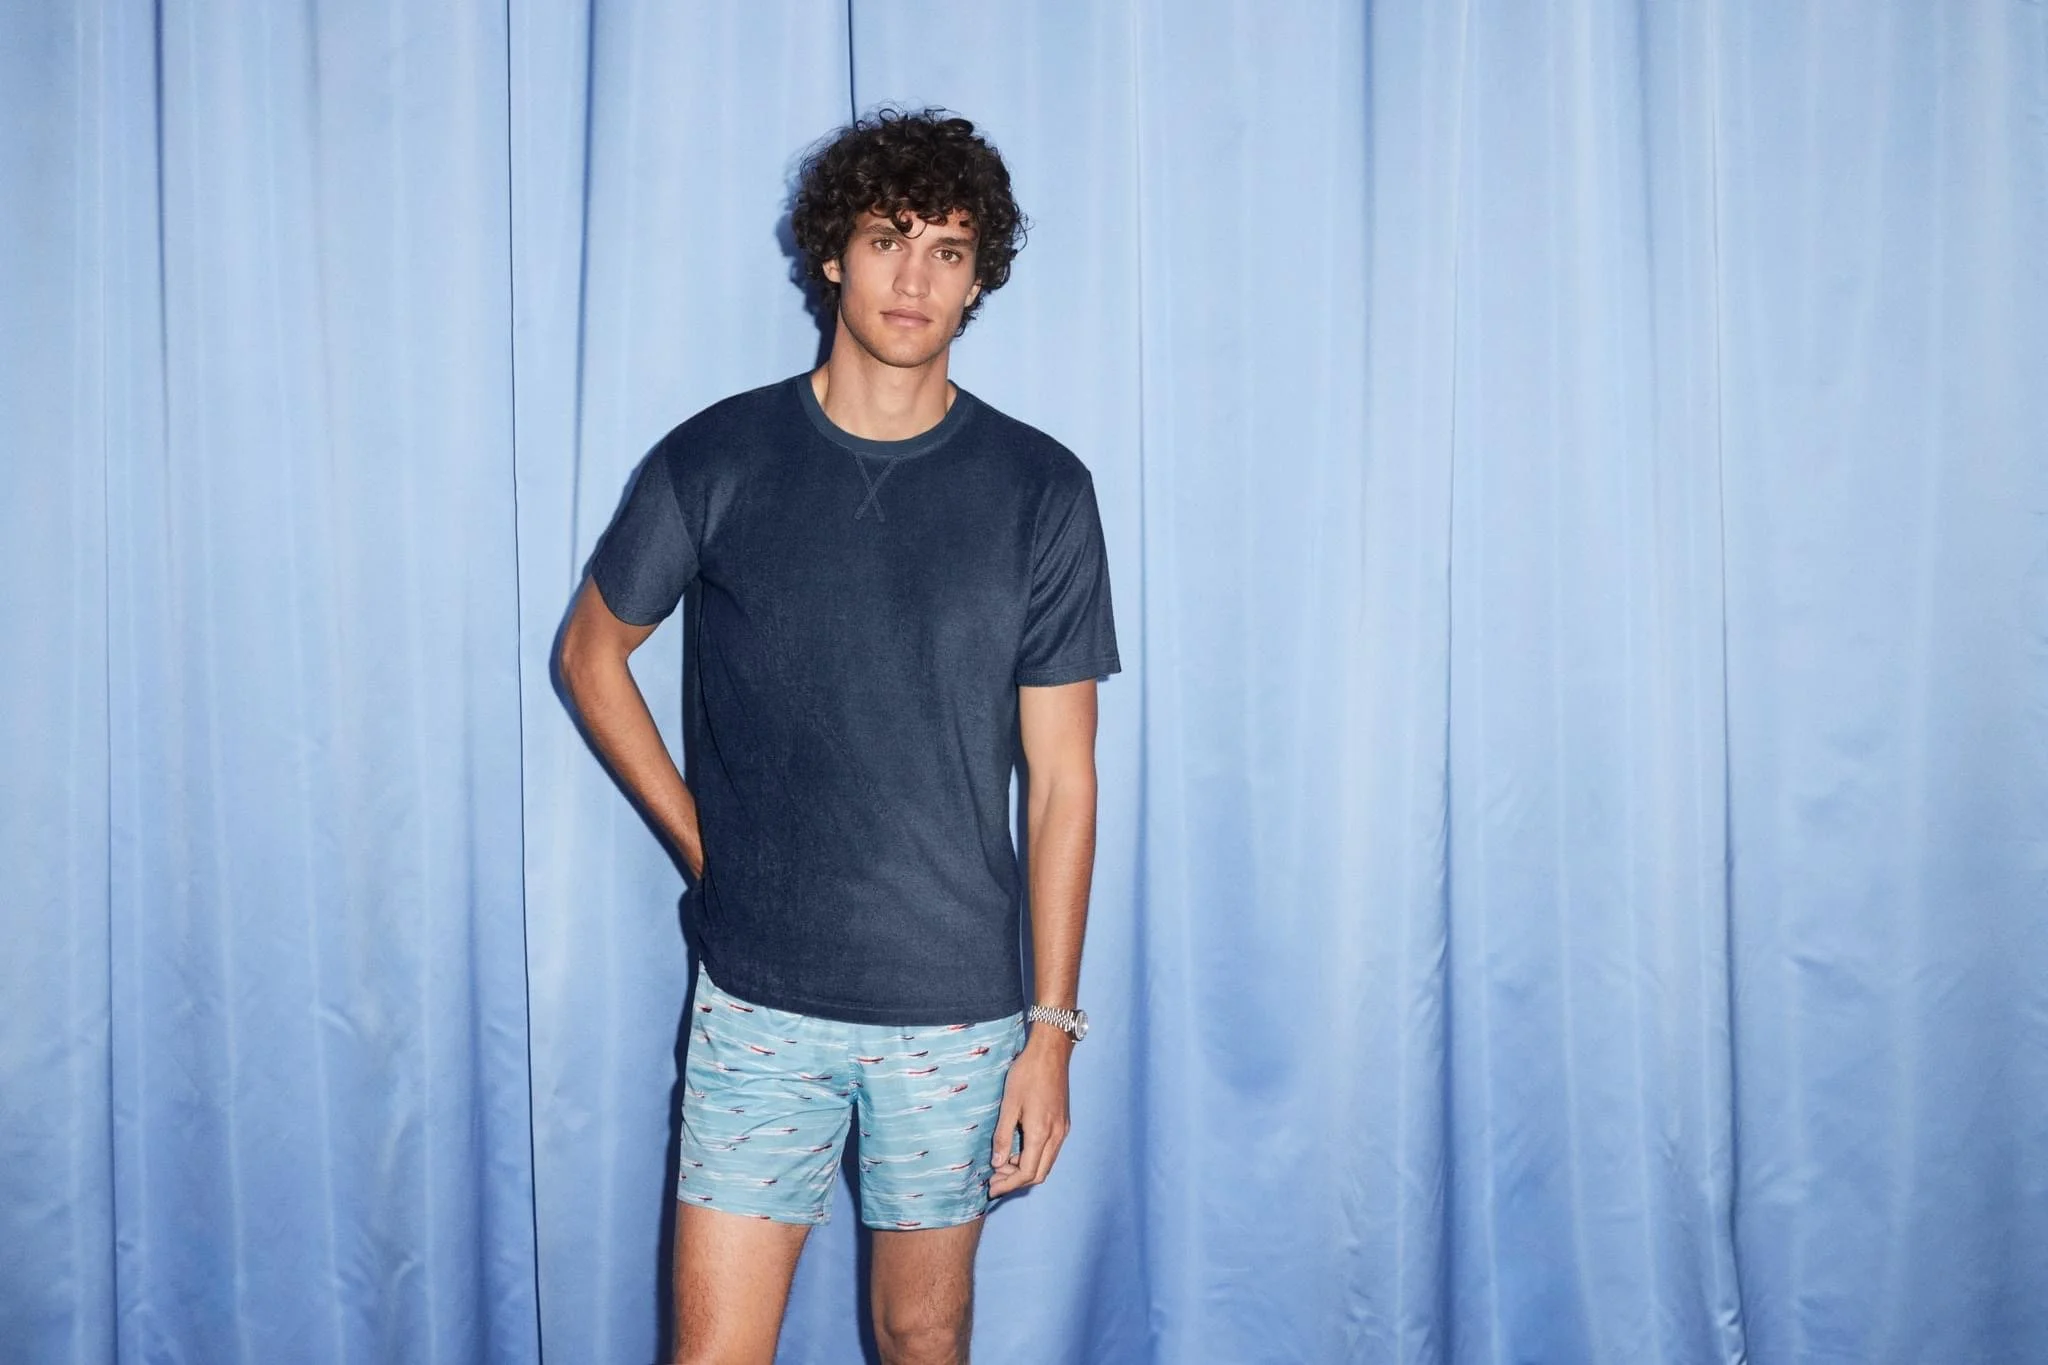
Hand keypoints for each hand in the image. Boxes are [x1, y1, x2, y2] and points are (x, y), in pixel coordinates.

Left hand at [989, 1026, 1073, 1196]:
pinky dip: (1034, 1158)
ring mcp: (1063, 1130)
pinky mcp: (1064, 1123)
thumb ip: (1003, 1136)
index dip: (1009, 1184)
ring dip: (1025, 1170)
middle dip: (1016, 1182)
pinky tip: (1018, 1151)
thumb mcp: (1009, 1105)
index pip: (1027, 1172)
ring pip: (1046, 1164)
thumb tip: (997, 1164)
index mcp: (1041, 1132)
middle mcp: (1057, 1136)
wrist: (1051, 1053)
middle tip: (994, 1180)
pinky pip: (1050, 1151)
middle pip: (1039, 1173)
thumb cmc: (1027, 1074)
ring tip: (1002, 1166)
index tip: (992, 1188)